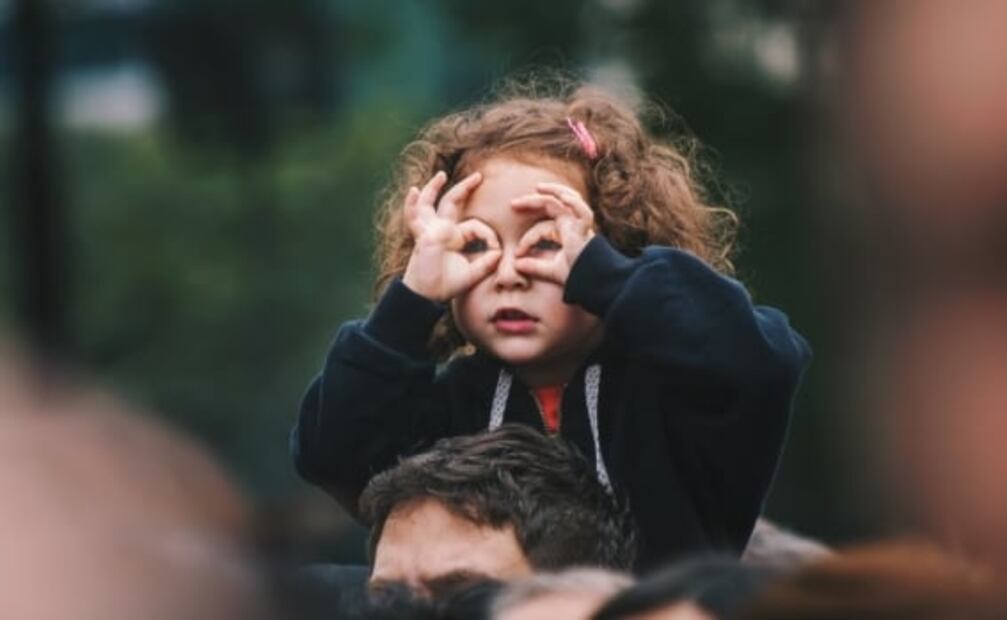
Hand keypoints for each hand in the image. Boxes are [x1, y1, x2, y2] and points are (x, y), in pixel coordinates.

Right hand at [402, 171, 500, 301]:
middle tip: (479, 176)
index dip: (489, 234)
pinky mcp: (422, 236)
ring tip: (442, 175)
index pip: (475, 225)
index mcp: (455, 237)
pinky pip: (414, 218)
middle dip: (465, 188)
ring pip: (430, 204)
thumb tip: (499, 252)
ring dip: (434, 188)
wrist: (427, 296)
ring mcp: (430, 231)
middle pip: (453, 203)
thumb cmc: (446, 285)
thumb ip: (486, 263)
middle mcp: (442, 230)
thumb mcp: (472, 274)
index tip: (497, 249)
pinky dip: (412, 204)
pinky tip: (414, 191)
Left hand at [511, 182, 595, 284]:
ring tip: (538, 188)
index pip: (541, 228)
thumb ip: (535, 266)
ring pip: (567, 199)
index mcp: (565, 232)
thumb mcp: (551, 270)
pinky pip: (583, 212)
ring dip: (553, 191)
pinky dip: (575, 203)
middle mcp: (572, 224)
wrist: (594, 282)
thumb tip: (516, 265)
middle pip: (551, 205)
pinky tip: (563, 198)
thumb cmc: (577, 275)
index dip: (527, 239)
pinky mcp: (586, 230)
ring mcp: (580, 224)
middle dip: (532, 202)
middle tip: (513, 204)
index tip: (517, 254)